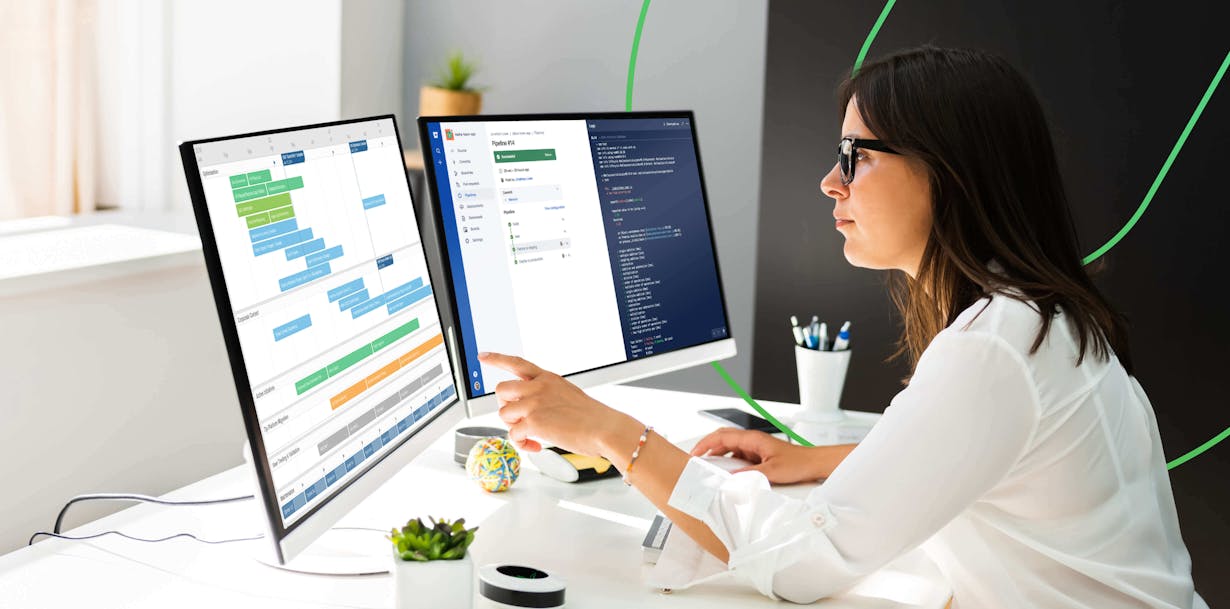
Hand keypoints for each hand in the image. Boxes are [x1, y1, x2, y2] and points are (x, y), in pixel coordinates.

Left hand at [480, 352, 635, 457]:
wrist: (605, 428)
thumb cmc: (593, 416)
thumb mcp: (568, 394)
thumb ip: (547, 395)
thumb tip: (531, 409)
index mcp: (547, 378)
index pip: (516, 363)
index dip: (497, 358)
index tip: (483, 356)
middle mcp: (538, 387)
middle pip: (501, 390)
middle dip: (505, 405)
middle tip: (519, 417)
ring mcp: (534, 403)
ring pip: (504, 414)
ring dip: (515, 426)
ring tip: (532, 434)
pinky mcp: (533, 422)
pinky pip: (514, 434)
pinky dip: (523, 443)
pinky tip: (536, 445)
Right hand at [690, 428, 844, 483]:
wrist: (813, 464)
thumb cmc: (798, 462)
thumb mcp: (772, 471)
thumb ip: (750, 474)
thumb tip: (732, 478)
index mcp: (753, 439)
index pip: (722, 436)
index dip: (705, 443)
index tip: (694, 452)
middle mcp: (752, 441)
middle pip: (723, 439)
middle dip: (707, 447)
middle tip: (696, 459)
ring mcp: (755, 448)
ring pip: (730, 448)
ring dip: (719, 456)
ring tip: (710, 468)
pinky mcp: (759, 456)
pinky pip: (739, 457)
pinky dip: (730, 463)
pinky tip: (729, 474)